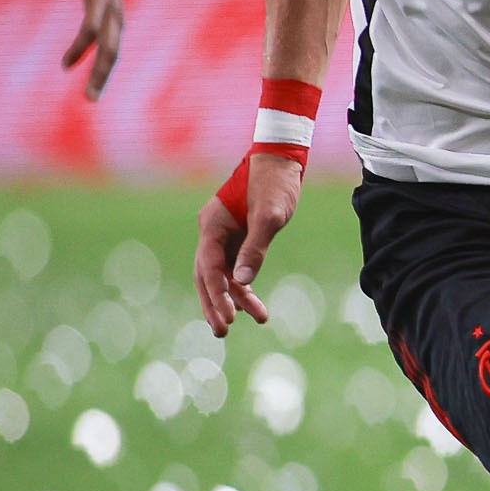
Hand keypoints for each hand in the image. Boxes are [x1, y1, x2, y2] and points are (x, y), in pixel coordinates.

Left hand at [38, 0, 124, 98]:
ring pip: (115, 50)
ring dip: (105, 74)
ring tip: (92, 96)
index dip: (80, 47)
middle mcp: (114, 8)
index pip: (94, 26)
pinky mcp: (115, 19)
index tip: (63, 66)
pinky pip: (111, 45)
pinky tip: (96, 78)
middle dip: (102, 73)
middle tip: (90, 99)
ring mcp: (117, 15)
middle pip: (112, 47)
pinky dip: (104, 63)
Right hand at [195, 153, 301, 336]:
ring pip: (222, 274)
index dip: (217, 294)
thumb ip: (256, 247)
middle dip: (215, 304)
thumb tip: (242, 280)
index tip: (228, 317)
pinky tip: (252, 304)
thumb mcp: (270, 215)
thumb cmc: (276, 183)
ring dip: (233, 297)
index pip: (209, 267)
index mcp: (213, 224)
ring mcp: (223, 233)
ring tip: (252, 320)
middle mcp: (212, 230)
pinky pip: (234, 266)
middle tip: (222, 332)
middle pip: (207, 275)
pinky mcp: (237, 235)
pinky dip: (242, 285)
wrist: (283, 159)